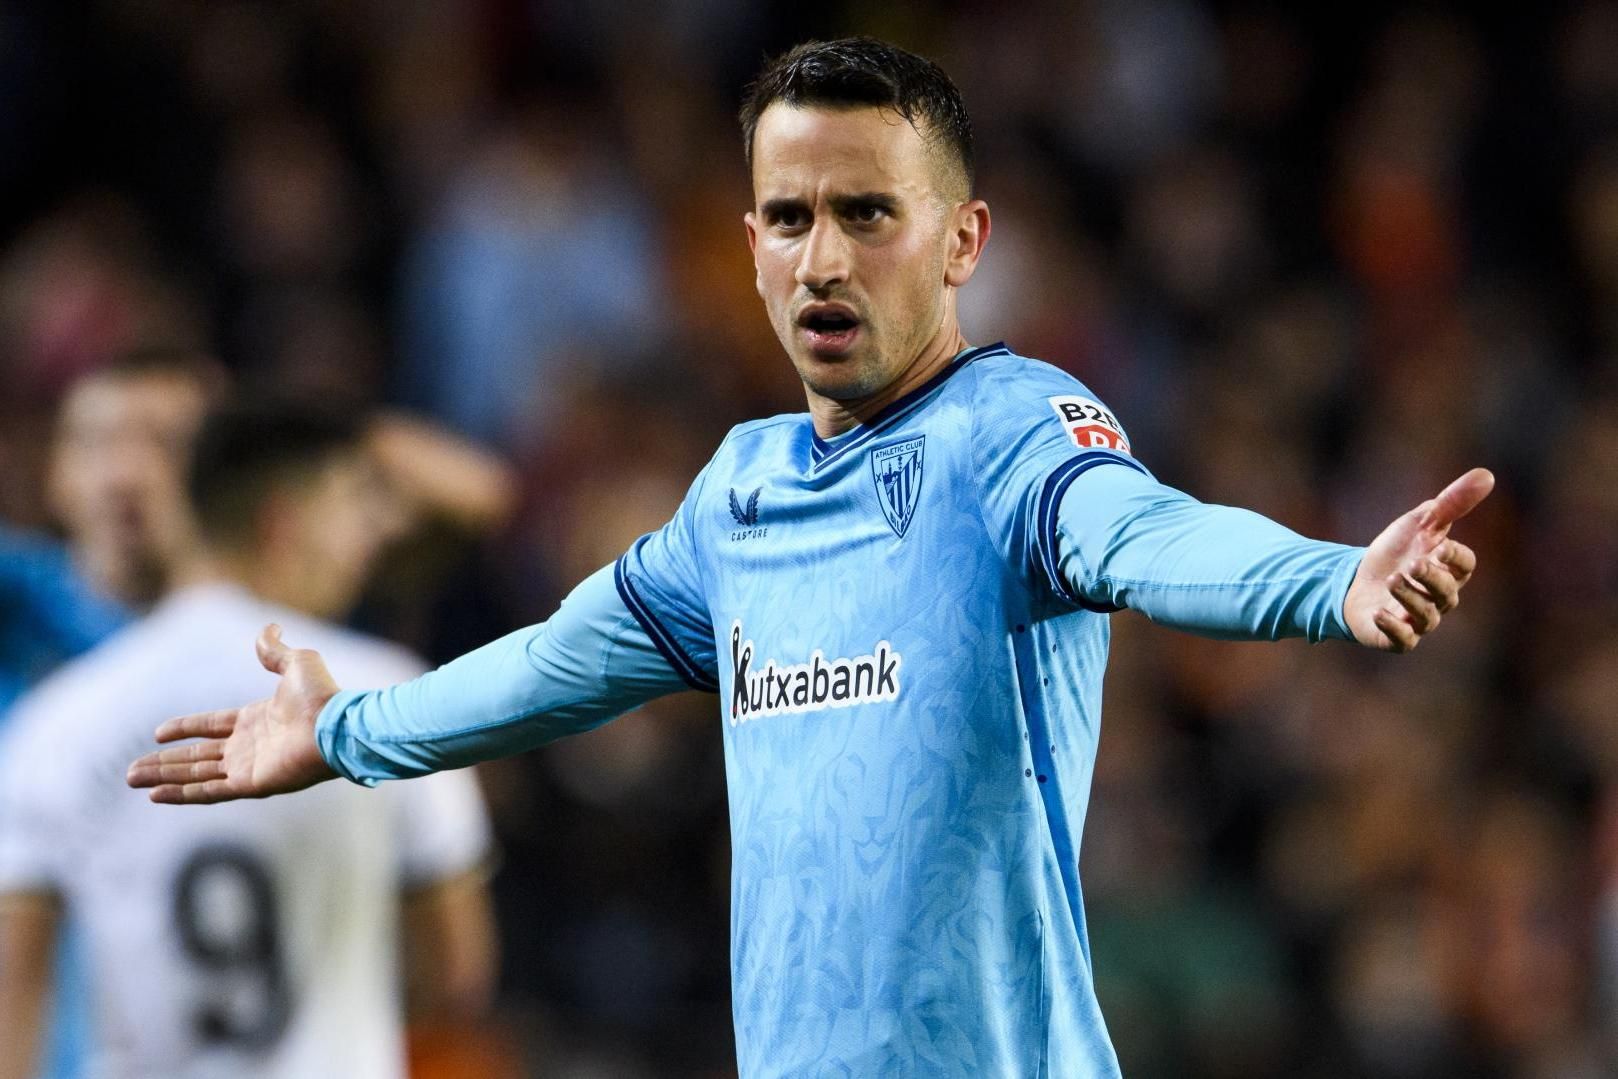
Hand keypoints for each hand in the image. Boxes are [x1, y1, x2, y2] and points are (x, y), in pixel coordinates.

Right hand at [126, 625, 339, 803]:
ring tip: (131, 778)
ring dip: (163, 776)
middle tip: (131, 770)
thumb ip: (274, 651)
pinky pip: (209, 791)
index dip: (185, 728)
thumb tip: (269, 629)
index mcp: (256, 719)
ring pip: (196, 774)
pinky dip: (182, 794)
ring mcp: (249, 767)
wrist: (337, 725)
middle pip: (197, 755)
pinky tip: (155, 795)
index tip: (157, 733)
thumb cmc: (322, 696)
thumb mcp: (296, 662)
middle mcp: (249, 746)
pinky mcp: (251, 785)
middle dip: (164, 762)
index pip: (212, 726)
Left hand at [1343, 468, 1493, 652]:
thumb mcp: (1419, 523)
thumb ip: (1451, 503)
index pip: (1465, 566)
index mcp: (1448, 570)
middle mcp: (1439, 598)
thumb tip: (1486, 474)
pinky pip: (1403, 641)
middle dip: (1432, 578)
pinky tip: (1380, 614)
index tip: (1441, 545)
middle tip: (1413, 565)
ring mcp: (1418, 620)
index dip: (1456, 557)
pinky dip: (1393, 629)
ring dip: (1410, 598)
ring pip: (1427, 616)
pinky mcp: (1395, 637)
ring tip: (1392, 581)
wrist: (1354, 582)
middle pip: (1448, 592)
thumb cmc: (1394, 553)